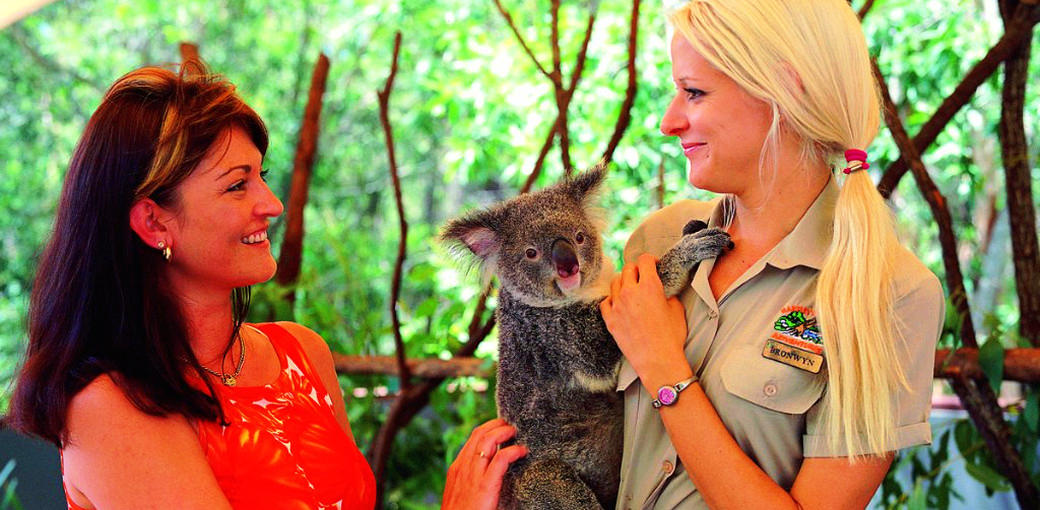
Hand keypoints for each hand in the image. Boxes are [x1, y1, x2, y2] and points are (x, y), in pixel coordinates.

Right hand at [443, 418, 527, 509]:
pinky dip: (513, 451)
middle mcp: (463, 468)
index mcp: (457, 469)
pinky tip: (521, 451)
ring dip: (504, 432)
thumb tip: (489, 472)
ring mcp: (473, 475)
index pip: (473, 439)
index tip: (500, 428)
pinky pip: (501, 459)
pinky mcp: (485, 485)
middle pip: (479, 434)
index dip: (488, 429)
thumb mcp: (462, 495)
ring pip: (488, 441)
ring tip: (515, 433)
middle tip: (510, 426)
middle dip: (496, 425)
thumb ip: (471, 482)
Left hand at [600, 253, 691, 386]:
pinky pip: (606, 302)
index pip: (644, 260)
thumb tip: (662, 291)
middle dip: (636, 269)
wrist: (658, 360)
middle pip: (628, 268)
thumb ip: (668, 294)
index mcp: (649, 286)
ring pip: (615, 283)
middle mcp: (630, 292)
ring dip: (623, 282)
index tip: (653, 265)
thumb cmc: (671, 336)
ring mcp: (617, 305)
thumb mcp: (677, 309)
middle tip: (642, 277)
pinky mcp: (610, 319)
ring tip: (631, 290)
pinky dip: (612, 300)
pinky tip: (619, 304)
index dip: (650, 260)